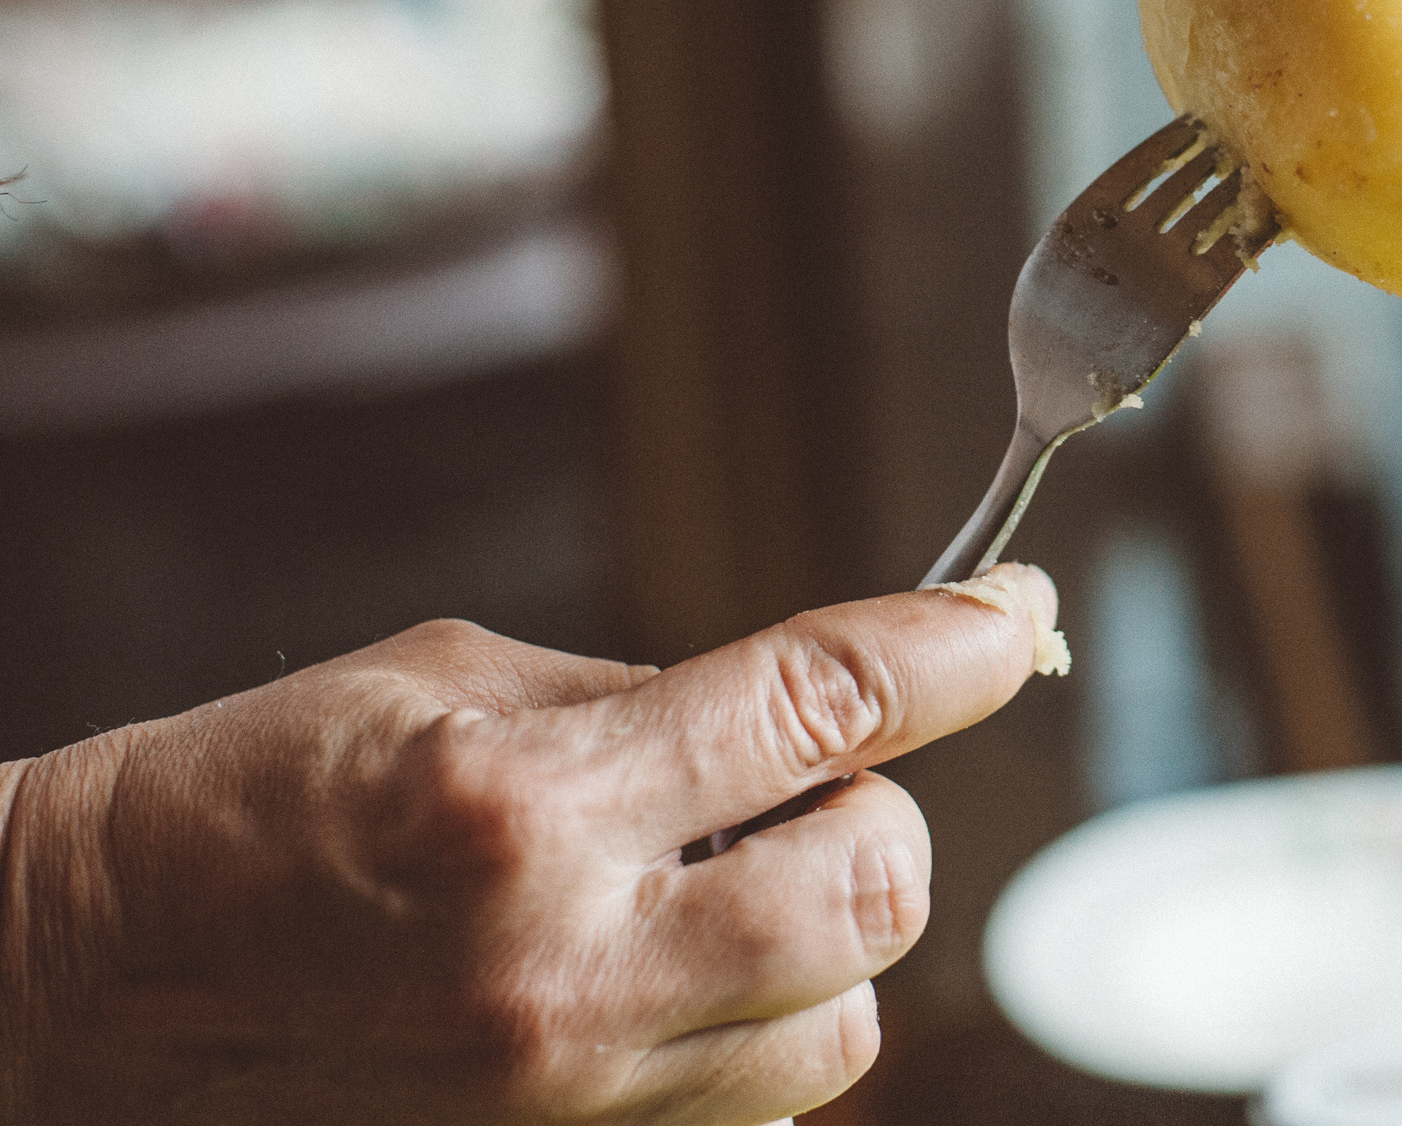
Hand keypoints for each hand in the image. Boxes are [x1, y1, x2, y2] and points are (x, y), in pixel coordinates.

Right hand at [0, 565, 1059, 1124]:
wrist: (66, 995)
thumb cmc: (239, 805)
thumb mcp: (445, 687)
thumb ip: (647, 703)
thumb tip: (815, 711)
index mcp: (528, 796)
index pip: (822, 703)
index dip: (958, 643)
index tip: (1017, 613)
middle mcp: (564, 961)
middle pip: (876, 891)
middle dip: (882, 816)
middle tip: (814, 781)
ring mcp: (562, 1092)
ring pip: (842, 1029)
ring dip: (827, 938)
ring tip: (721, 885)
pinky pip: (748, 1105)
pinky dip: (754, 1028)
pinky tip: (670, 969)